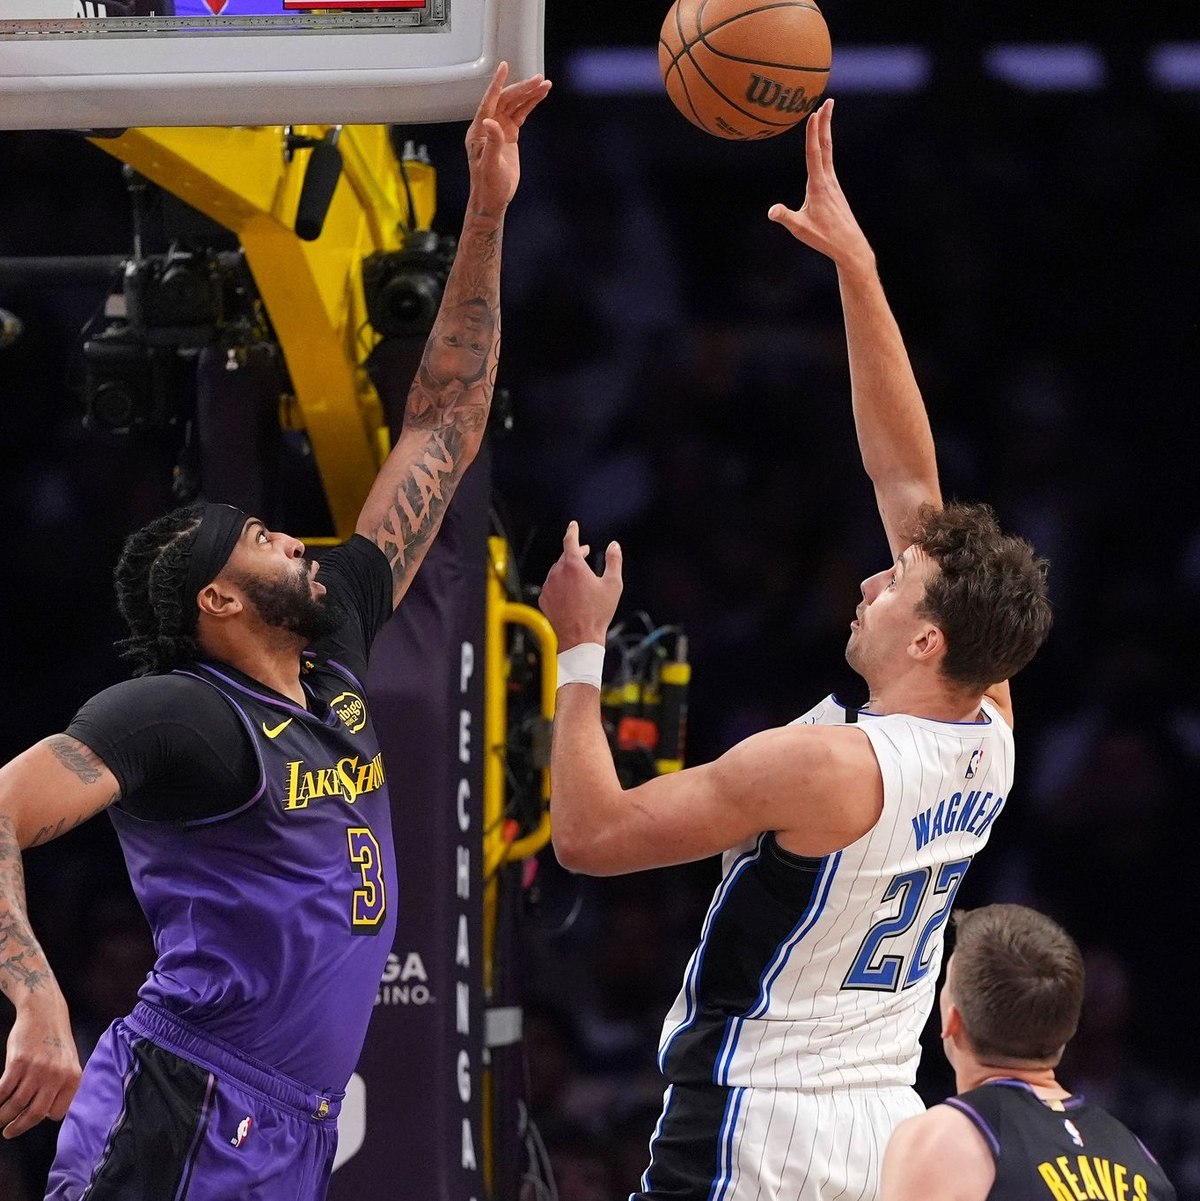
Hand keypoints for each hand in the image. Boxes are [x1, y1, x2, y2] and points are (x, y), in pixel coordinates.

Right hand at [0, 992, 80, 1138]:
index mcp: (72, 1077)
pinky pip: (3, 1091)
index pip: (56, 1112)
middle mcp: (57, 1075)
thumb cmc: (54, 1040)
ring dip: (3, 1117)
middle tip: (8, 1133)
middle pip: (35, 1114)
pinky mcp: (19, 1062)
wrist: (45, 1011)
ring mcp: (38, 1069)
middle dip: (19, 1127)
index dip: (43, 1117)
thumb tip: (47, 1114)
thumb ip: (60, 1085)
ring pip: (16, 1105)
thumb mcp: (68, 1062)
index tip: (31, 1119)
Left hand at [465, 62, 552, 213]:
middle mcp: (488, 126)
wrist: (493, 199)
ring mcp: (499, 129)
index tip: (503, 67)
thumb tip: (490, 121)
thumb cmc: (488, 186)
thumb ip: (492, 143)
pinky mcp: (509, 135)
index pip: (488, 102)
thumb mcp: (490, 166)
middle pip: (506, 100)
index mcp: (478, 131)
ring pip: (515, 105)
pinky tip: (540, 96)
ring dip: (529, 94)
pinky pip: (520, 114)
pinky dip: (530, 105)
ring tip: (545, 84)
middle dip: (522, 89)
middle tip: (539, 80)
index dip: (496, 84)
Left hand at [538, 522, 622, 649]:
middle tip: (585, 552)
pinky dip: (559, 583)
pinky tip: (569, 591)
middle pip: (565, 556)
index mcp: (573, 566)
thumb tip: (614, 545)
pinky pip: (551, 585)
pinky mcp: (543, 599)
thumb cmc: (598, 612)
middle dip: (575, 552)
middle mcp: (557, 573)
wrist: (580, 638)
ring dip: (567, 569)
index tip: (573, 525)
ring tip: (579, 574)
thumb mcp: (613, 585)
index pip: (570, 540)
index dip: (573, 531)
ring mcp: (548, 586)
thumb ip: (614, 561)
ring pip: (557, 571)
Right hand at [767, 99, 872, 272]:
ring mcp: (833, 184)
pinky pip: (828, 162)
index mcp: (819, 185)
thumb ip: (785, 217)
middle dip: (826, 122)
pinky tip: (823, 145)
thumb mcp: (801, 229)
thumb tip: (771, 211)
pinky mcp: (834, 190)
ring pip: (828, 151)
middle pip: (826, 145)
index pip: (815, 154)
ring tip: (825, 114)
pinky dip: (825, 147)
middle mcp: (828, 180)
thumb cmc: (824, 237)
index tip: (813, 113)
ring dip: (826, 131)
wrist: (849, 245)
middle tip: (828, 101)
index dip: (813, 133)